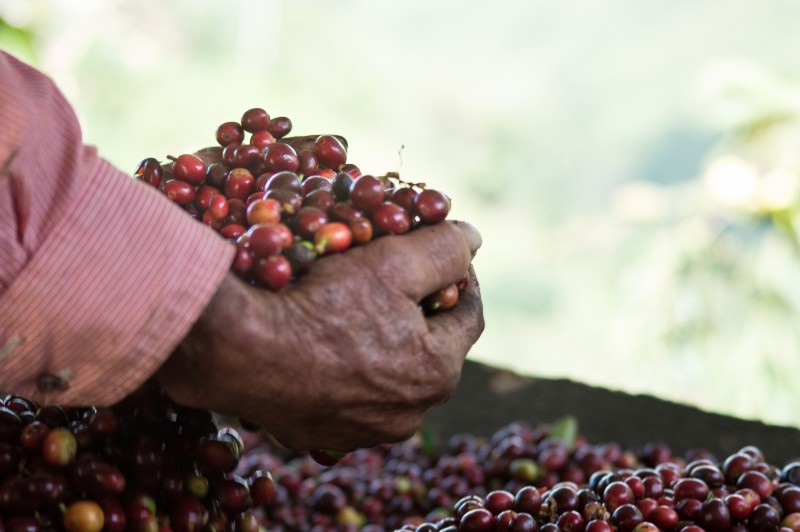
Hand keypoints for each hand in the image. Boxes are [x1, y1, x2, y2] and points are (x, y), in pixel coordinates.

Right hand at [155, 220, 483, 450]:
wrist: (239, 353)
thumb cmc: (323, 305)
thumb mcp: (394, 261)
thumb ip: (444, 248)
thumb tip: (472, 238)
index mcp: (436, 374)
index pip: (467, 315)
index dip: (460, 277)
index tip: (444, 252)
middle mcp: (408, 415)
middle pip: (428, 348)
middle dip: (420, 309)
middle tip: (397, 276)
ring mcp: (362, 431)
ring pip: (387, 375)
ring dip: (382, 341)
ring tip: (356, 305)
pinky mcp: (321, 435)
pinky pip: (346, 394)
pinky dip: (345, 368)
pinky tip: (322, 340)